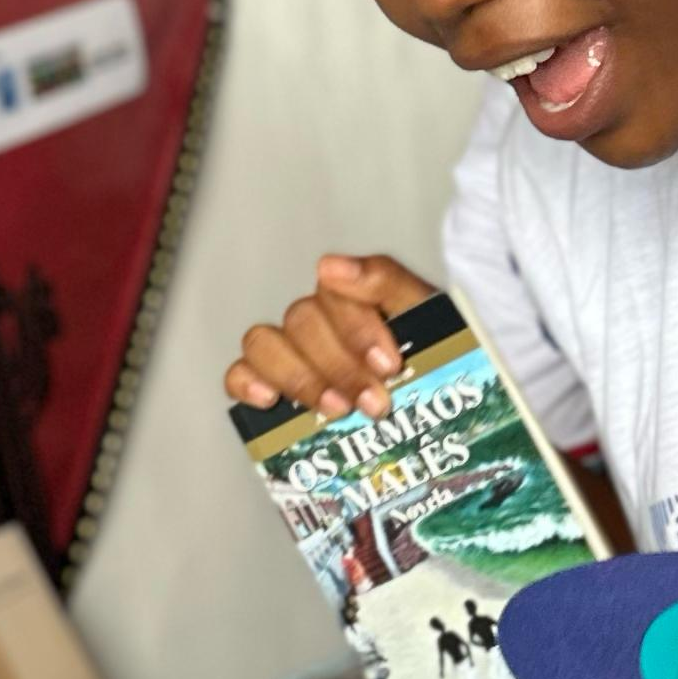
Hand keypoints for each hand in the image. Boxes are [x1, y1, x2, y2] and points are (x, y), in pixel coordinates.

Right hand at [223, 253, 432, 422]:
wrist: (439, 413)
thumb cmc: (433, 362)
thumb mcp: (429, 317)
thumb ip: (386, 281)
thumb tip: (329, 265)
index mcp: (354, 297)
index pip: (334, 290)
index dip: (357, 328)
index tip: (389, 366)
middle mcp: (317, 320)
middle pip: (301, 321)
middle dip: (340, 366)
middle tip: (375, 403)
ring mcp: (289, 352)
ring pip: (264, 343)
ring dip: (300, 377)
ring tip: (336, 410)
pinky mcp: (270, 385)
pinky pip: (238, 372)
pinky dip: (247, 382)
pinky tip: (270, 400)